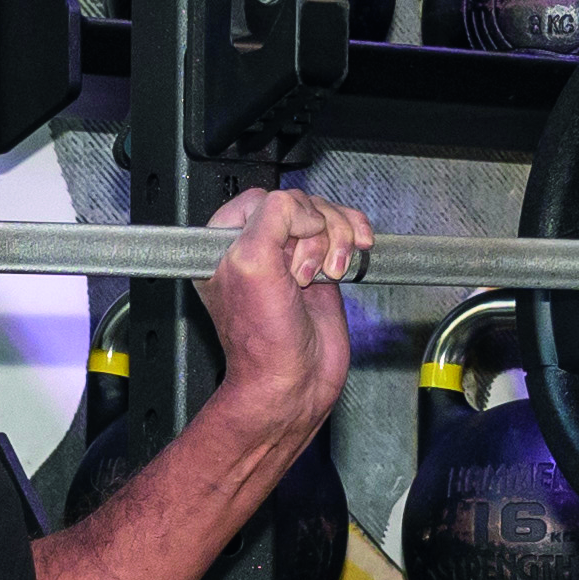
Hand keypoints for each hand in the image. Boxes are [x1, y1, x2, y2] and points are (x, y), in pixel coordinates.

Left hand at [194, 186, 375, 427]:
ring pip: (326, 216)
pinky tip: (353, 255)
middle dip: (314, 234)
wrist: (294, 382)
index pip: (263, 197)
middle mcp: (257, 247)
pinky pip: (343, 231)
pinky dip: (354, 238)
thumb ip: (272, 218)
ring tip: (327, 275)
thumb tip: (306, 212)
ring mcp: (292, 257)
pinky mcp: (321, 267)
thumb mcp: (252, 264)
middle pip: (301, 204)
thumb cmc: (262, 340)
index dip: (285, 218)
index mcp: (225, 243)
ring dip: (337, 240)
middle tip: (303, 274)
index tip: (287, 247)